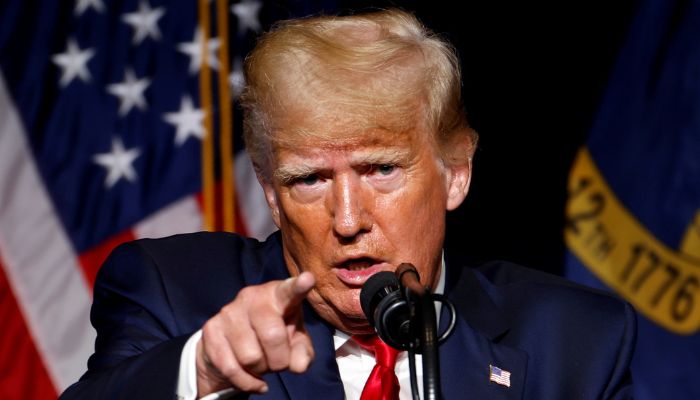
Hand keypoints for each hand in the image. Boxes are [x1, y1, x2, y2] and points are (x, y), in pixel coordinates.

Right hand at [196, 272, 315, 395]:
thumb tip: (299, 365)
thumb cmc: (274, 336)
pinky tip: (254, 380)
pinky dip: (247, 382)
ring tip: (261, 363)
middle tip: (279, 361)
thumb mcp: (295, 342)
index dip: (299, 286)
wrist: (232, 342)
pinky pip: (232, 369)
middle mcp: (252, 297)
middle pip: (272, 336)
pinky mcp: (211, 329)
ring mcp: (229, 311)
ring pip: (251, 357)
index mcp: (278, 294)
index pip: (289, 291)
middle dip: (280, 360)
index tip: (308, 279)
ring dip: (261, 370)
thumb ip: (303, 352)